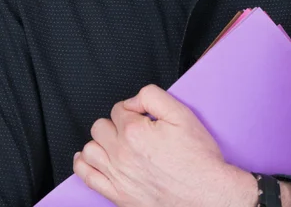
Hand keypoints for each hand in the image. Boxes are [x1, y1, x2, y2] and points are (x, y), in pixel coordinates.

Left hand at [73, 83, 250, 206]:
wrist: (206, 194)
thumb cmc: (197, 158)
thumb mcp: (181, 114)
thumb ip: (152, 96)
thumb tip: (133, 100)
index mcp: (134, 131)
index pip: (118, 109)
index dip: (132, 109)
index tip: (142, 117)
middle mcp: (121, 154)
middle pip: (100, 127)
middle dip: (115, 123)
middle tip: (132, 129)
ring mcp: (117, 176)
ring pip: (90, 150)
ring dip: (100, 142)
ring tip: (114, 142)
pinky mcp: (118, 195)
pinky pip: (87, 177)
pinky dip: (83, 165)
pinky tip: (88, 159)